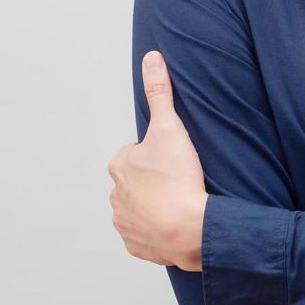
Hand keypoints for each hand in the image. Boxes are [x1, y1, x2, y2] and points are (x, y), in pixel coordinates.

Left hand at [109, 50, 208, 270]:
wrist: (190, 229)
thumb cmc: (179, 179)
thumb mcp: (170, 127)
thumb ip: (160, 92)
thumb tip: (151, 58)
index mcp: (119, 165)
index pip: (136, 153)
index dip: (158, 154)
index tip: (175, 161)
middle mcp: (115, 195)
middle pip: (137, 181)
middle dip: (154, 181)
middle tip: (180, 180)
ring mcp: (125, 223)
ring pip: (139, 208)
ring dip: (155, 206)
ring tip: (180, 202)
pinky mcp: (137, 246)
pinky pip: (145, 236)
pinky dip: (158, 231)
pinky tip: (175, 223)